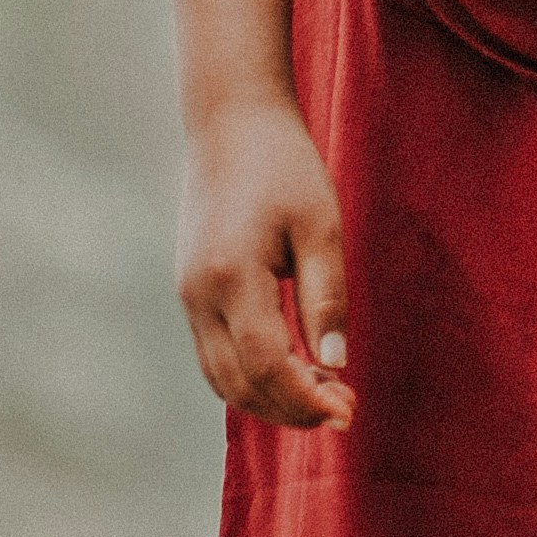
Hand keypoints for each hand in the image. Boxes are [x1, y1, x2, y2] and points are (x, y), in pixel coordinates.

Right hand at [176, 94, 355, 429]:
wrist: (231, 125)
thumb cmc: (283, 167)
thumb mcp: (320, 226)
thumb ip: (325, 296)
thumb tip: (335, 363)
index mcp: (231, 276)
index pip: (265, 364)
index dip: (305, 398)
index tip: (348, 412)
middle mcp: (199, 295)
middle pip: (239, 385)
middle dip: (291, 409)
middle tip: (344, 409)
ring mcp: (188, 297)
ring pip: (222, 379)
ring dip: (270, 399)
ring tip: (324, 394)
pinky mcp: (190, 293)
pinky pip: (216, 356)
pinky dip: (252, 377)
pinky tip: (294, 369)